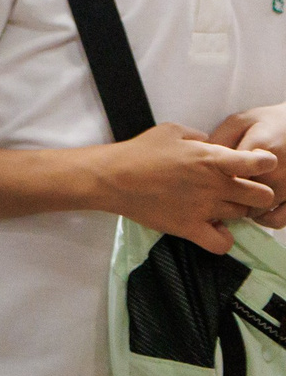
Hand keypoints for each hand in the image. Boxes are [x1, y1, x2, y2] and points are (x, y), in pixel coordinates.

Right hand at [93, 122, 274, 252]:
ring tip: (220, 208)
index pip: (259, 163)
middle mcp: (213, 185)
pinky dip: (223, 239)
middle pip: (262, 196)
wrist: (112, 178)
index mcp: (212, 158)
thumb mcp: (172, 131)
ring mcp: (203, 209)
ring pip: (242, 216)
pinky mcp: (188, 228)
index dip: (264, 164)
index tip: (255, 166)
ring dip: (236, 212)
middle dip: (257, 193)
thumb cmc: (139, 152)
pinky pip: (221, 243)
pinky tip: (213, 230)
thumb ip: (200, 137)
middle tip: (242, 191)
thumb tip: (212, 145)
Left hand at [212, 106, 285, 228]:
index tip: (208, 180)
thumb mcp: (241, 121)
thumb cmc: (269, 122)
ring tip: (237, 201)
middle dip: (227, 199)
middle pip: (242, 196)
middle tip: (218, 195)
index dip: (214, 181)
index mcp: (259, 148)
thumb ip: (221, 138)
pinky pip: (280, 219)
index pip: (228, 174)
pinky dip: (266, 220)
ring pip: (259, 210)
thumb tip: (199, 156)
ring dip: (245, 210)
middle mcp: (277, 170)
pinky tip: (257, 211)